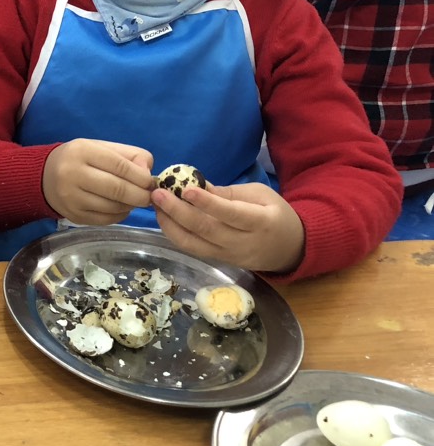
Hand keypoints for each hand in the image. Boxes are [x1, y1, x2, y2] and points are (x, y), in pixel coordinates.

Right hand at [43, 139, 154, 225]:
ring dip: (131, 206)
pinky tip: (121, 208)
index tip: (151, 183)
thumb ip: (129, 155)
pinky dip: (120, 215)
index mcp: (82, 151)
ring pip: (113, 207)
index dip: (141, 176)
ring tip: (134, 200)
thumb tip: (147, 172)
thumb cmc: (80, 159)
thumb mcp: (101, 148)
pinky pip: (105, 220)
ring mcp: (71, 197)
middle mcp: (73, 174)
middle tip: (149, 197)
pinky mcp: (73, 215)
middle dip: (140, 195)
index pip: (119, 166)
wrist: (44, 177)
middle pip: (117, 189)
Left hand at [151, 182, 304, 274]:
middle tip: (158, 193)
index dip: (208, 203)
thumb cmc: (275, 214)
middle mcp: (242, 243)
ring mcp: (228, 256)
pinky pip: (193, 249)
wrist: (290, 249)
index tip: (186, 189)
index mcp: (260, 222)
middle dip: (178, 211)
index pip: (230, 214)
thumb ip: (228, 193)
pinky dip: (175, 234)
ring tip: (155, 205)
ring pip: (194, 244)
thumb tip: (196, 184)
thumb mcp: (260, 195)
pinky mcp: (218, 261)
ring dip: (170, 224)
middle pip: (206, 230)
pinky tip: (164, 218)